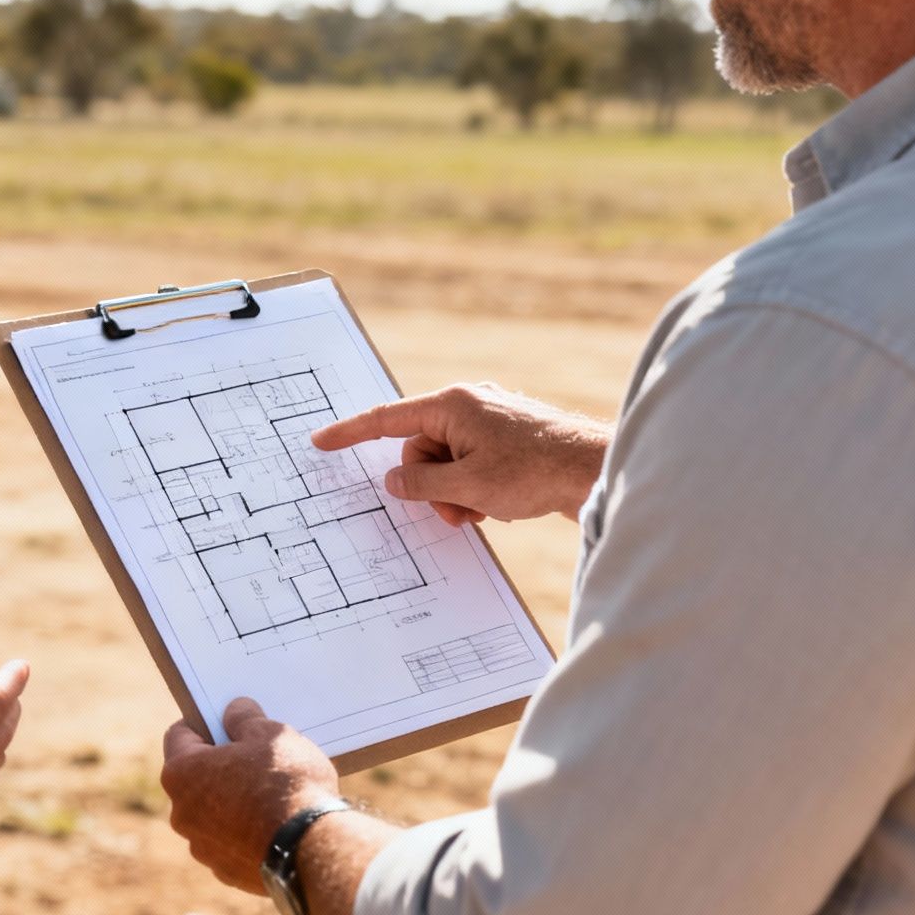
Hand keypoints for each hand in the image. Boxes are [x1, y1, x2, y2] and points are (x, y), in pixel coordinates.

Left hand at [160, 699, 341, 893]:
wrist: (310, 847)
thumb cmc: (286, 783)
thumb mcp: (270, 734)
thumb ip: (245, 719)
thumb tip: (234, 712)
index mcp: (182, 773)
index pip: (179, 735)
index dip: (204, 723)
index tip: (226, 722)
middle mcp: (181, 813)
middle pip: (195, 778)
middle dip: (220, 766)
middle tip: (255, 757)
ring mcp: (202, 847)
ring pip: (212, 814)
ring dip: (232, 802)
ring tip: (270, 795)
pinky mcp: (226, 872)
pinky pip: (231, 843)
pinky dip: (246, 833)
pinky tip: (275, 826)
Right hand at [313, 383, 611, 525]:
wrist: (593, 470)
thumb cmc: (534, 471)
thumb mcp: (467, 486)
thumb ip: (421, 483)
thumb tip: (395, 479)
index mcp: (452, 405)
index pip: (387, 418)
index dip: (350, 432)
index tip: (321, 441)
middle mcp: (468, 404)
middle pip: (419, 449)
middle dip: (429, 485)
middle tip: (456, 510)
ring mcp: (489, 418)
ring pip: (446, 462)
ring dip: (454, 492)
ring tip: (481, 510)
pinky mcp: (506, 436)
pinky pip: (470, 463)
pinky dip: (474, 486)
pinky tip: (497, 503)